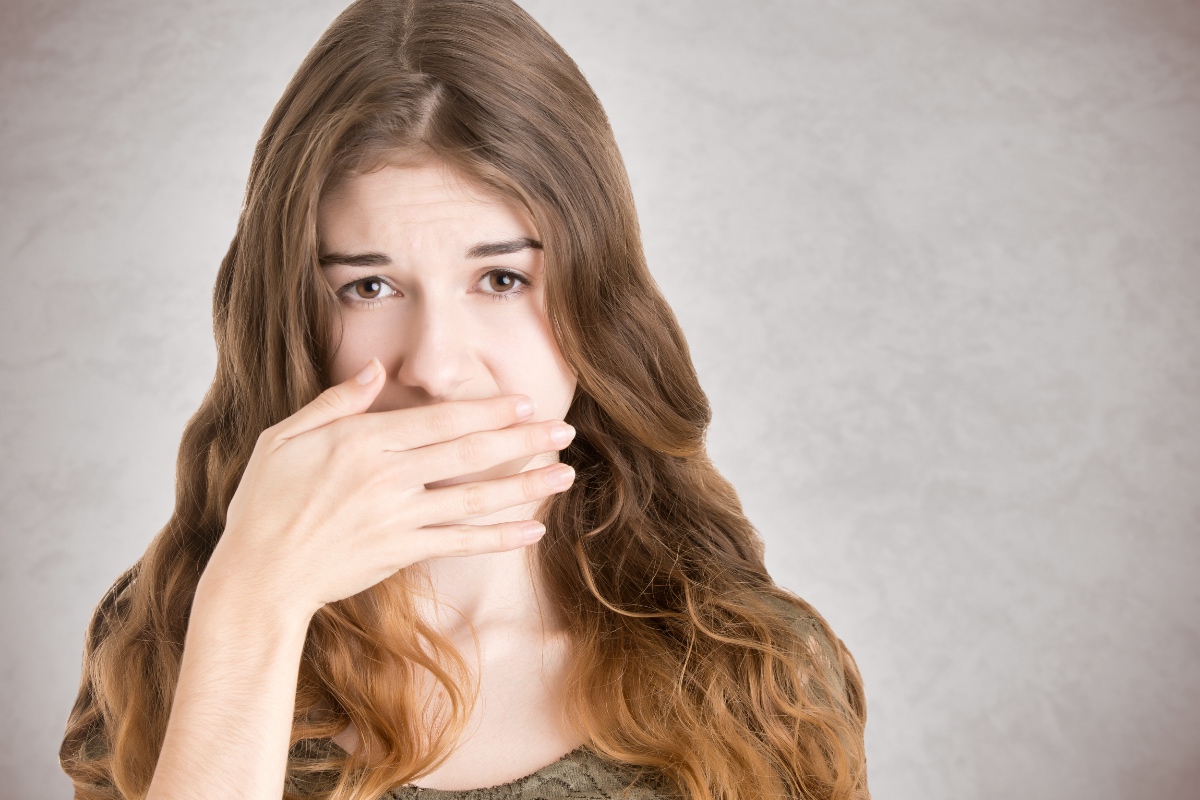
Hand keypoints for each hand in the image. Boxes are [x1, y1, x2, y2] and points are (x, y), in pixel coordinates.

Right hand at [201, 357, 575, 617]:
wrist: (258, 574)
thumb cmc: (264, 501)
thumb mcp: (284, 437)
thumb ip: (337, 402)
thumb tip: (376, 370)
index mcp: (362, 441)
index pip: (440, 420)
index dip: (487, 411)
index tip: (524, 402)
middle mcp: (387, 477)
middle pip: (468, 453)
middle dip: (521, 439)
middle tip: (564, 430)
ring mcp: (398, 517)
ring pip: (474, 498)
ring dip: (524, 486)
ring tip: (565, 475)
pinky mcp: (401, 552)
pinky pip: (460, 542)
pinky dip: (498, 536)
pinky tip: (533, 529)